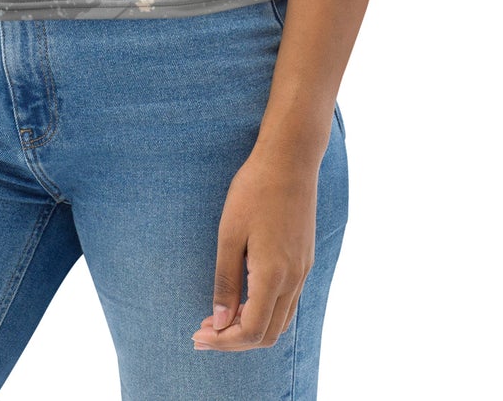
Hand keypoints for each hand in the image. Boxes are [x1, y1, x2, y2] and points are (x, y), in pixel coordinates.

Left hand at [190, 148, 319, 350]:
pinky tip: (244, 299)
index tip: (197, 335)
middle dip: (234, 340)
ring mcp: (303, 271)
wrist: (290, 160)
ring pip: (281, 322)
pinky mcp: (305, 260)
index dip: (223, 341)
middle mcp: (294, 279)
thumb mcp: (230, 234)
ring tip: (220, 318)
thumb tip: (219, 322)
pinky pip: (288, 303)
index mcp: (273, 275)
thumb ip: (225, 281)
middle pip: (268, 335)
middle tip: (203, 331)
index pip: (251, 331)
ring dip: (251, 328)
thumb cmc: (254, 191)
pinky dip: (265, 312)